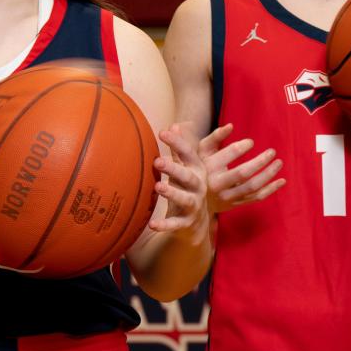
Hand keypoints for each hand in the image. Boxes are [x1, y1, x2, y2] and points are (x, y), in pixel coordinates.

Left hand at [149, 124, 209, 242]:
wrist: (197, 222)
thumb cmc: (187, 188)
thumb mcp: (187, 168)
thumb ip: (179, 150)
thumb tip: (174, 125)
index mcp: (197, 171)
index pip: (188, 154)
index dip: (177, 143)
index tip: (163, 132)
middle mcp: (198, 187)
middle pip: (187, 176)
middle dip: (174, 168)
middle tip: (158, 161)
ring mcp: (193, 206)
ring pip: (184, 199)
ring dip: (171, 193)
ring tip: (158, 186)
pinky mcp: (185, 223)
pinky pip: (175, 224)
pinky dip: (164, 225)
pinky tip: (152, 224)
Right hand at [198, 123, 284, 211]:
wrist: (193, 197)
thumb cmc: (201, 167)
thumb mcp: (202, 151)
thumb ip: (215, 137)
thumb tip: (231, 126)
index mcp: (209, 167)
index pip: (231, 154)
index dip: (244, 146)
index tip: (251, 142)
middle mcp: (218, 184)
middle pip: (244, 173)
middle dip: (261, 161)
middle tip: (272, 151)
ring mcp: (227, 197)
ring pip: (253, 187)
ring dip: (269, 174)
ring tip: (279, 162)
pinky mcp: (235, 204)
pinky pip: (256, 197)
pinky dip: (271, 189)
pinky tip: (281, 181)